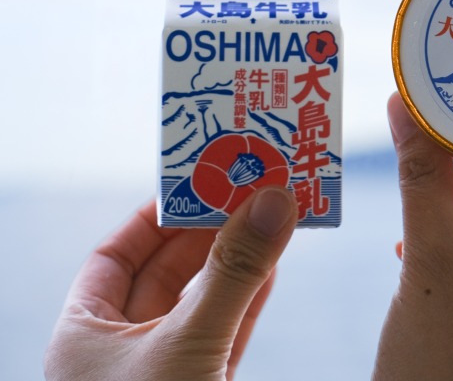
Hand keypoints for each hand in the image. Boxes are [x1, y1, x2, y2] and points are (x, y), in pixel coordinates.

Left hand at [45, 186, 297, 380]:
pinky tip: (272, 267)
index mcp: (85, 337)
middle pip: (164, 274)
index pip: (114, 257)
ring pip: (201, 303)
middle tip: (247, 191)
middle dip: (207, 232)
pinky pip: (225, 333)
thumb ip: (232, 272)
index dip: (154, 217)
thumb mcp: (189, 343)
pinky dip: (248, 300)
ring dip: (236, 262)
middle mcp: (119, 352)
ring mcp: (163, 372)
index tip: (198, 183)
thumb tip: (273, 201)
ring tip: (269, 218)